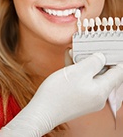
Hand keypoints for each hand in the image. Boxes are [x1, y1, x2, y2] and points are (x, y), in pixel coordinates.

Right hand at [0, 53, 122, 136]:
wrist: (42, 110)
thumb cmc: (59, 92)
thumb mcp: (77, 72)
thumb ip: (93, 62)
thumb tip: (101, 57)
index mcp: (102, 91)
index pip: (118, 73)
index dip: (116, 59)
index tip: (111, 48)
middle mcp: (97, 96)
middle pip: (103, 73)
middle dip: (94, 58)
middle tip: (87, 47)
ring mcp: (87, 98)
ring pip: (90, 76)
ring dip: (82, 62)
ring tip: (73, 51)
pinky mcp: (77, 97)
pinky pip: (81, 81)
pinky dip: (76, 70)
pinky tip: (68, 60)